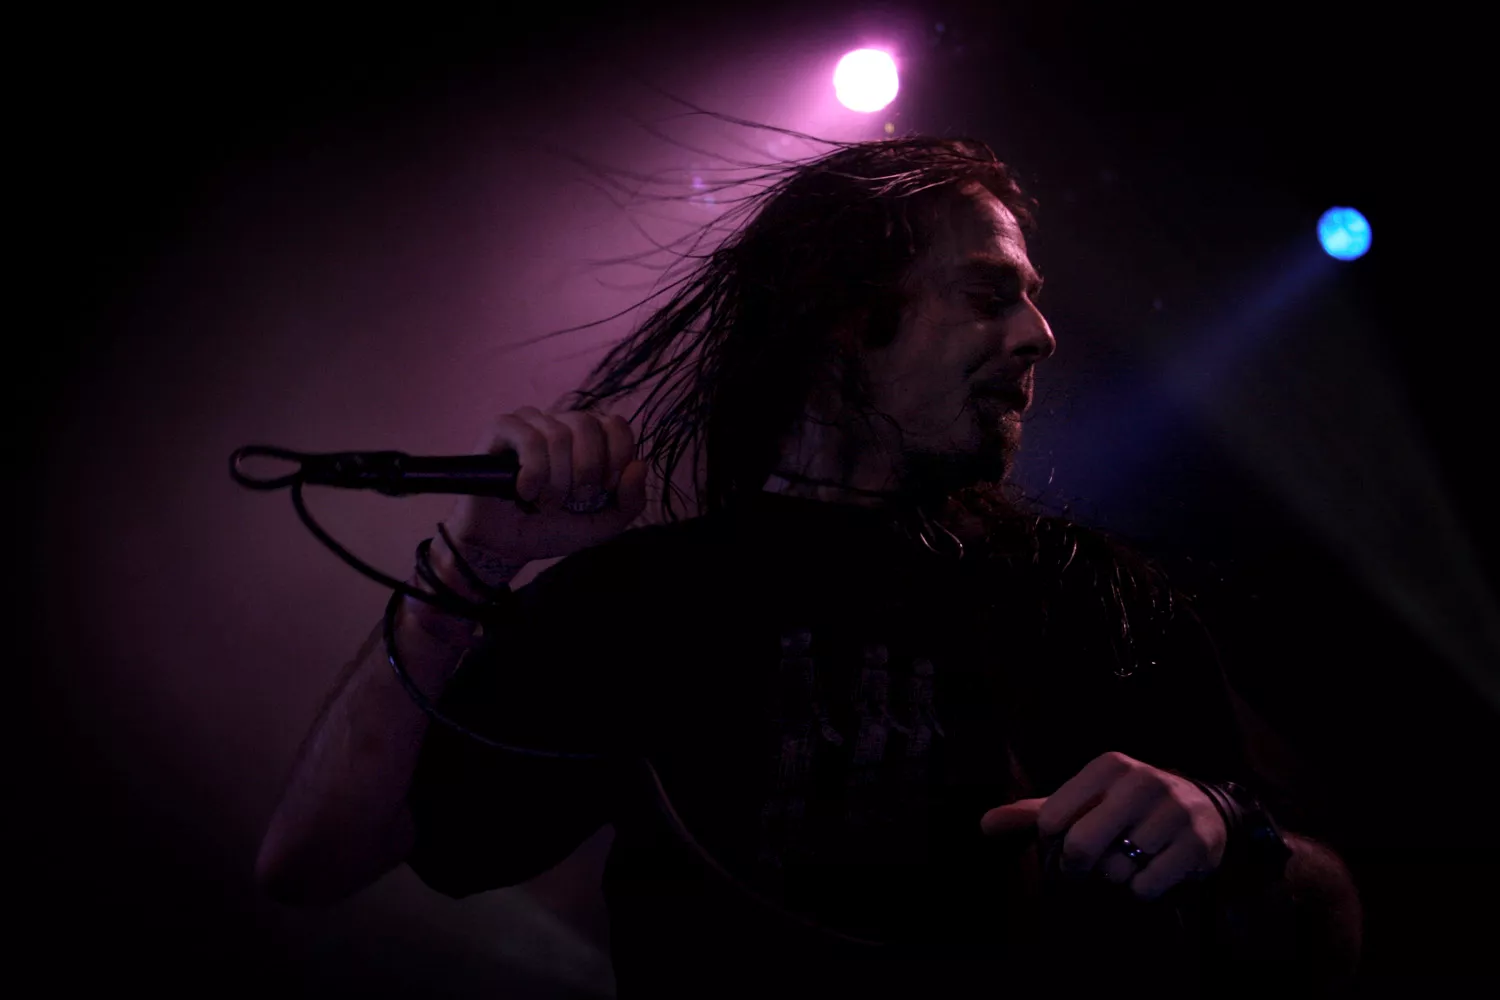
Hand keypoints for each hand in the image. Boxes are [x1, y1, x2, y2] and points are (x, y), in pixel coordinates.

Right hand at [442, 406, 649, 573]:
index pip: (616, 425)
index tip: (604, 489)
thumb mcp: (603, 524)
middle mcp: (561, 423)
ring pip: (557, 435)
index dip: (615, 457)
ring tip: (543, 502)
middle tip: (572, 500)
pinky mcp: (501, 428)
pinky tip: (524, 492)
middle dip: (584, 472)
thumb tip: (640, 464)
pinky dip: (533, 474)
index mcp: (589, 439)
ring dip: (555, 482)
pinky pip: (528, 439)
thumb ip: (631, 501)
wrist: (505, 546)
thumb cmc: (552, 529)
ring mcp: (530, 422)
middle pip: (587, 424)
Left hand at [980, 751, 1227, 900]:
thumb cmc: (1124, 807)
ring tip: (1128, 859)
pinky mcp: (1197, 843)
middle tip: (1087, 865)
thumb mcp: (1083, 800)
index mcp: (1107, 766)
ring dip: (1115, 876)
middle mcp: (1142, 781)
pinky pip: (1147, 886)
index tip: (1066, 840)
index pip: (1052, 820)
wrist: (1201, 808)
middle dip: (1078, 866)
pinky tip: (1151, 869)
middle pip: (1081, 846)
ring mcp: (1173, 811)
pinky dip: (1142, 889)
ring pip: (1116, 870)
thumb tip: (985, 825)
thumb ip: (1034, 813)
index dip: (1053, 841)